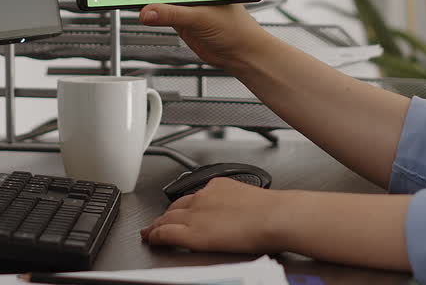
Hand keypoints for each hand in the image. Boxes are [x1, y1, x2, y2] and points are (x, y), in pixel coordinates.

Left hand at [141, 178, 292, 253]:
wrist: (274, 217)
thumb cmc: (272, 211)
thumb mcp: (252, 198)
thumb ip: (239, 202)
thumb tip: (242, 211)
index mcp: (219, 185)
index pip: (194, 196)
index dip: (182, 205)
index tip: (179, 210)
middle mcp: (203, 196)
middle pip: (176, 205)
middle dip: (166, 214)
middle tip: (158, 222)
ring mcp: (196, 213)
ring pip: (167, 218)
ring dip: (157, 225)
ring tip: (150, 231)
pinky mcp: (192, 232)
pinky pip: (166, 233)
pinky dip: (155, 236)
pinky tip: (151, 239)